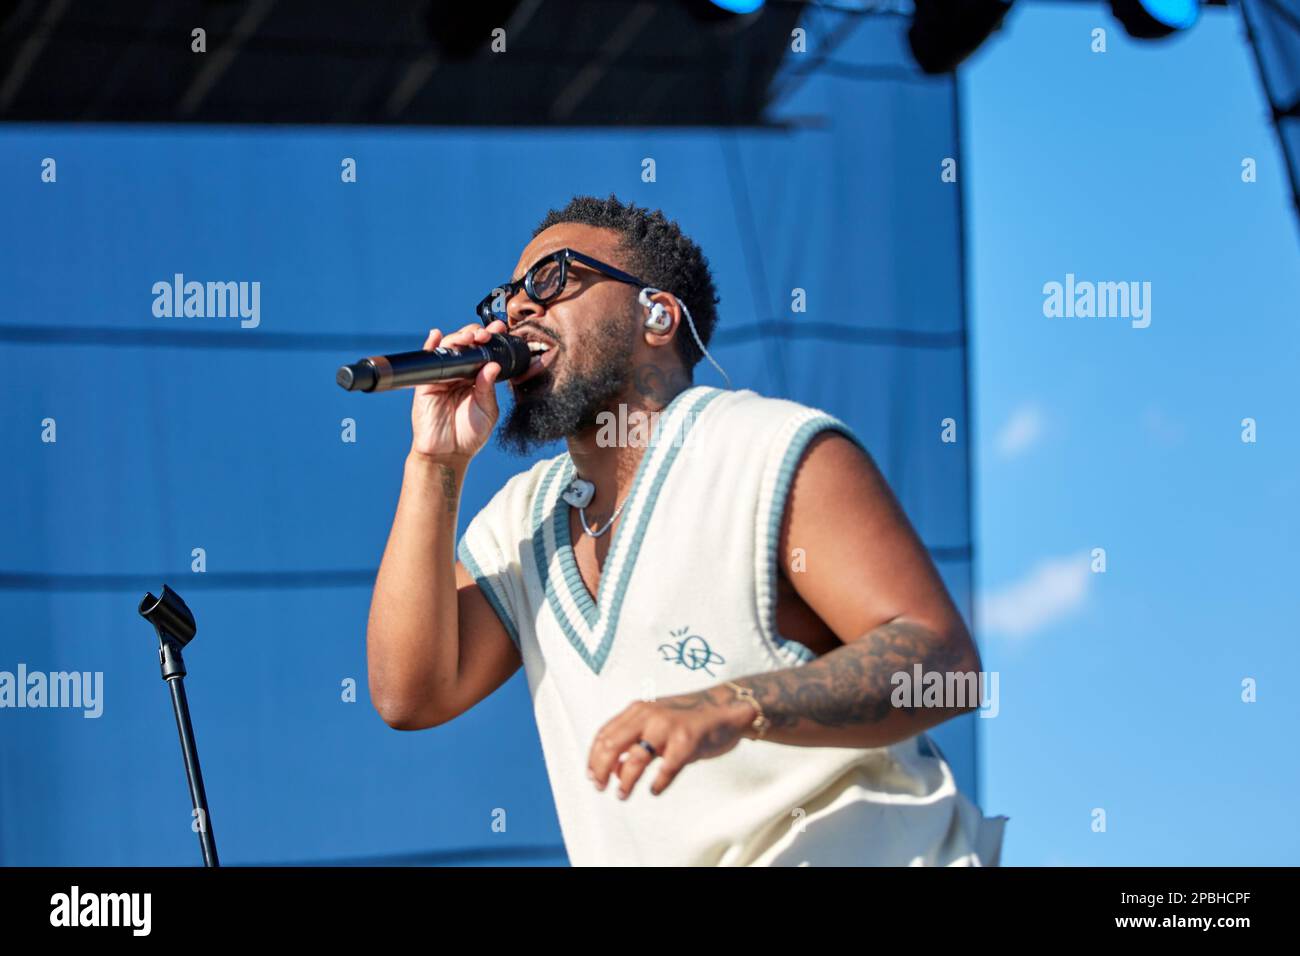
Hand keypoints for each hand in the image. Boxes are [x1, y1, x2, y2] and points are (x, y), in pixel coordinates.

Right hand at [409, 319, 507, 461]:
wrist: (448, 453)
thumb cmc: (469, 434)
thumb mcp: (488, 410)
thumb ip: (488, 388)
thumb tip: (492, 365)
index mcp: (478, 378)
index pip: (485, 353)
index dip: (492, 340)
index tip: (502, 331)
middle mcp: (461, 374)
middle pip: (467, 345)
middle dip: (477, 335)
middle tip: (486, 335)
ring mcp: (444, 376)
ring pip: (450, 348)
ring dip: (459, 337)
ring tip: (469, 337)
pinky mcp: (427, 382)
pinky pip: (428, 360)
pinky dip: (431, 345)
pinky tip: (436, 335)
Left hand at [586, 687, 755, 798]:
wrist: (725, 707)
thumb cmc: (688, 719)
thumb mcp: (655, 723)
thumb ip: (633, 739)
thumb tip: (612, 770)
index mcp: (638, 710)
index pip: (605, 734)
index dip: (593, 757)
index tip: (591, 776)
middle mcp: (649, 715)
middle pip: (613, 745)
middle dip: (601, 770)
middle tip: (600, 788)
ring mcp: (668, 727)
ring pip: (636, 758)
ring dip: (625, 781)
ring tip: (622, 794)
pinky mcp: (688, 741)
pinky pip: (667, 768)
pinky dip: (658, 783)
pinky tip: (654, 789)